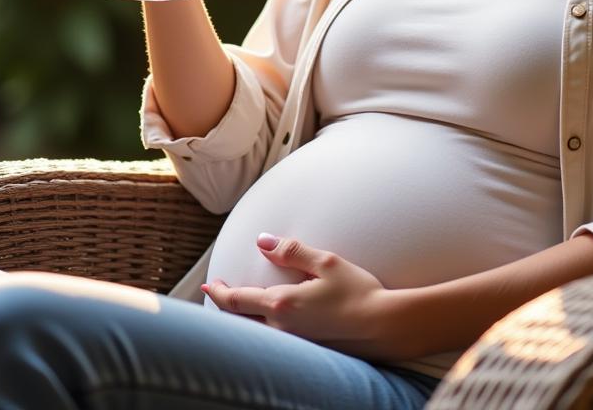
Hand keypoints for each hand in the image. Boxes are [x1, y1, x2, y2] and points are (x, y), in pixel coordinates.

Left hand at [201, 234, 412, 360]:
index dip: (220, 292)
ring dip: (242, 319)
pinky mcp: (306, 351)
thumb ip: (292, 251)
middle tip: (218, 292)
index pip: (238, 300)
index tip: (210, 284)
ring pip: (254, 333)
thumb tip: (263, 241)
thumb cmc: (357, 291)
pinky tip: (267, 322)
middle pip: (240, 321)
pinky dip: (259, 329)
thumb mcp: (325, 262)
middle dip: (226, 306)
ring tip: (238, 305)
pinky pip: (272, 341)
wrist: (383, 326)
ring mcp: (293, 343)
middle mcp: (281, 328)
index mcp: (282, 303)